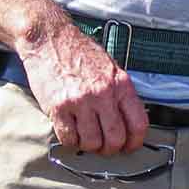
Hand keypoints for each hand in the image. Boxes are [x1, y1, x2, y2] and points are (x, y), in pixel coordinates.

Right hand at [19, 22, 148, 155]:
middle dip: (110, 148)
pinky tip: (70, 130)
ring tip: (85, 136)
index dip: (134, 142)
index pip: (138, 123)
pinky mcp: (59, 107)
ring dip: (89, 145)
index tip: (129, 146)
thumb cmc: (79, 52)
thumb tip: (128, 121)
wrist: (50, 39)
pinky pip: (68, 138)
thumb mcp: (110, 68)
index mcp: (120, 84)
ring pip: (92, 142)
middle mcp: (103, 93)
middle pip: (115, 138)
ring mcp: (80, 101)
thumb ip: (120, 93)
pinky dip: (70, 140)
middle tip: (104, 146)